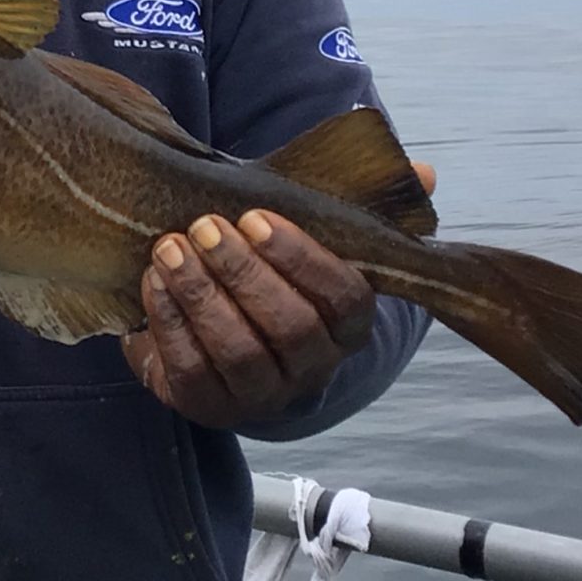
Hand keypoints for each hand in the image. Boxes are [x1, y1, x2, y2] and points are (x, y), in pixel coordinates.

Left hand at [123, 163, 433, 427]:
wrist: (220, 342)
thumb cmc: (271, 276)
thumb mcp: (310, 236)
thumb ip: (357, 204)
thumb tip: (426, 173)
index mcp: (348, 325)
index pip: (344, 297)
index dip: (301, 257)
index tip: (255, 215)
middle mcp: (313, 367)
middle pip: (290, 326)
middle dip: (245, 273)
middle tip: (205, 226)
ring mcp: (262, 394)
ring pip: (240, 352)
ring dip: (202, 296)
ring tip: (170, 247)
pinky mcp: (212, 407)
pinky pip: (192, 370)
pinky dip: (170, 322)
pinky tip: (154, 280)